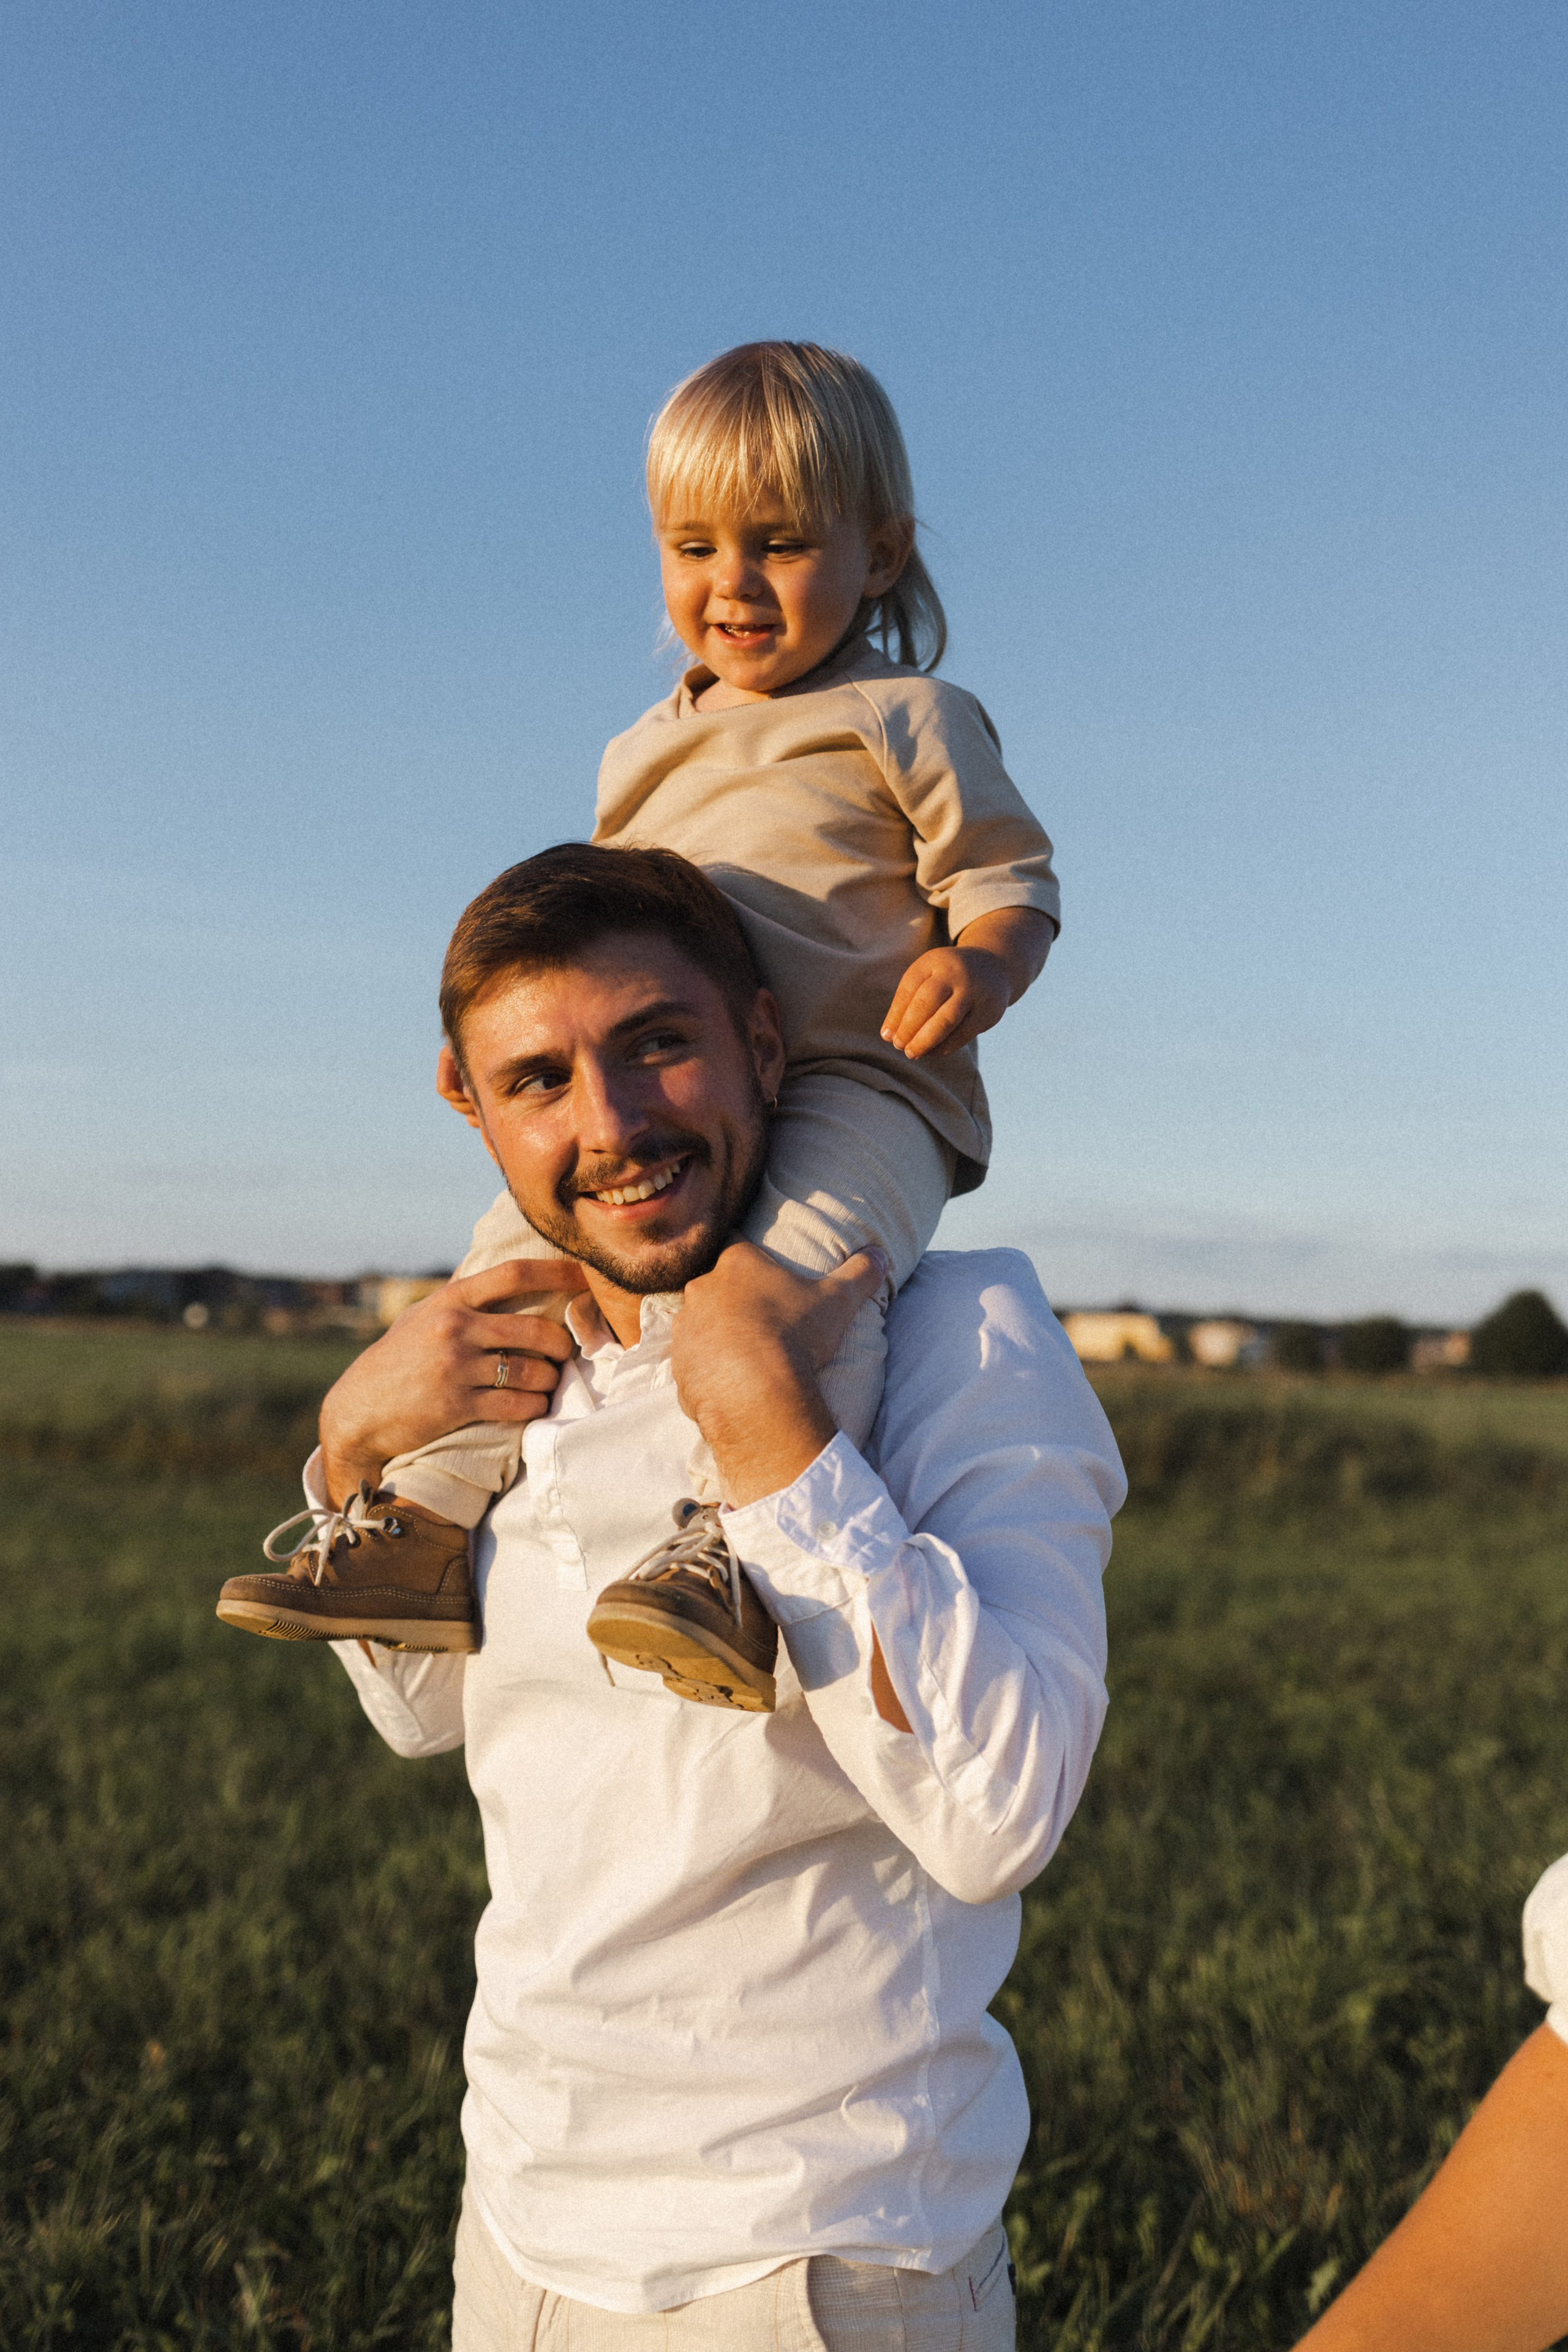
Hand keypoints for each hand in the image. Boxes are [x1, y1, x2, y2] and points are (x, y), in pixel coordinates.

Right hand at [318, 1258, 588, 1504]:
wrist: (358, 1411)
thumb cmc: (396, 1361)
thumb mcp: (420, 1317)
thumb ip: (460, 1299)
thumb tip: (504, 1278)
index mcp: (450, 1300)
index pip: (514, 1274)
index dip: (557, 1272)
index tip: (585, 1276)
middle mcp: (454, 1329)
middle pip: (535, 1329)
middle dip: (561, 1344)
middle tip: (565, 1352)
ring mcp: (456, 1368)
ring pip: (531, 1372)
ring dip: (549, 1381)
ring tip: (547, 1384)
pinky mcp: (457, 1406)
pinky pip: (516, 1405)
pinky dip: (533, 1407)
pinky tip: (533, 1407)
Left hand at [670, 1242, 887, 1507]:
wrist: (756, 1393)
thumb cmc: (796, 1336)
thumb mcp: (837, 1302)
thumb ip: (859, 1274)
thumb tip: (881, 1254)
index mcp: (737, 1264)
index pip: (736, 1243)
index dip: (748, 1254)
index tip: (759, 1267)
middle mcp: (702, 1289)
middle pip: (714, 1286)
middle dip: (732, 1299)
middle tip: (760, 1320)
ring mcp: (686, 1328)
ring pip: (698, 1324)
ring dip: (715, 1335)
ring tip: (744, 1357)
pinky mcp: (678, 1366)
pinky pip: (692, 1364)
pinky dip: (708, 1371)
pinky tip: (731, 1384)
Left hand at [882, 906, 1055, 1060]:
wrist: (994, 967)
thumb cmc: (949, 977)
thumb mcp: (928, 976)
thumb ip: (907, 1001)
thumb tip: (888, 1035)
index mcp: (935, 961)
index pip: (910, 988)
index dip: (896, 1015)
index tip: (886, 1036)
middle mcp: (957, 974)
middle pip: (927, 1002)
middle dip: (909, 1027)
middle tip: (898, 1045)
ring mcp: (975, 992)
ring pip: (947, 1020)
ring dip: (926, 1041)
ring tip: (911, 1053)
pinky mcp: (988, 1011)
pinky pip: (963, 1034)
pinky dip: (944, 1047)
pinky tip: (931, 1053)